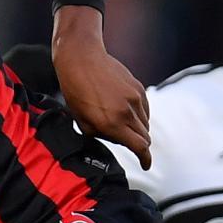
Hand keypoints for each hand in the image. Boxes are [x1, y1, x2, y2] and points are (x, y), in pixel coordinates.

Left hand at [51, 7, 149, 168]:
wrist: (81, 58)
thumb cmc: (76, 90)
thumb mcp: (82, 121)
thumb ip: (102, 135)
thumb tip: (117, 141)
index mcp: (112, 123)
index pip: (140, 147)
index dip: (145, 159)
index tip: (145, 164)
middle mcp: (127, 112)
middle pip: (145, 138)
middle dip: (139, 145)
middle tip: (128, 144)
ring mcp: (135, 98)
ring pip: (146, 124)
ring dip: (138, 130)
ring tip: (121, 124)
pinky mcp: (138, 88)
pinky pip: (145, 109)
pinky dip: (139, 115)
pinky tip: (125, 111)